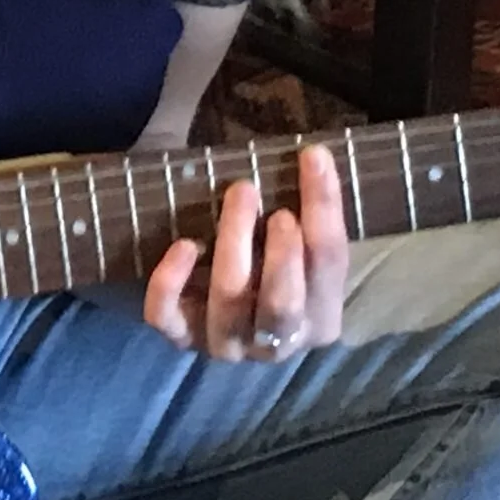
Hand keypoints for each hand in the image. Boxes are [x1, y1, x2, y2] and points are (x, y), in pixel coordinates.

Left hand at [142, 144, 347, 362]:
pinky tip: (184, 245)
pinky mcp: (180, 337)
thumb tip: (311, 155)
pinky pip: (169, 317)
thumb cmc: (267, 264)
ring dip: (234, 247)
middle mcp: (276, 343)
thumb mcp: (296, 246)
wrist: (214, 309)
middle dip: (282, 255)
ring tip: (240, 194)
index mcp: (320, 320)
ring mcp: (226, 344)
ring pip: (229, 305)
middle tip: (276, 208)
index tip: (312, 157)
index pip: (331, 264)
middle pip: (284, 303)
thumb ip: (305, 218)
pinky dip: (172, 282)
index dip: (325, 209)